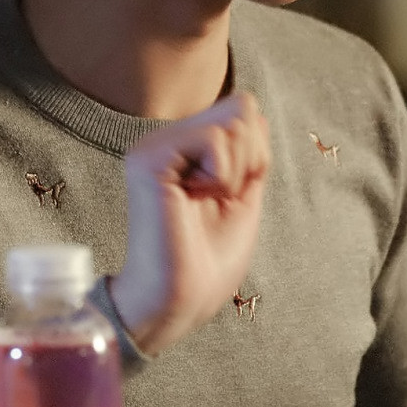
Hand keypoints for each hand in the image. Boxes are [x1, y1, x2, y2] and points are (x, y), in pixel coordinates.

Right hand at [109, 92, 270, 354]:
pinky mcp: (150, 159)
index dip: (256, 150)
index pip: (241, 110)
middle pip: (241, 106)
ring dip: (237, 171)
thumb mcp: (243, 194)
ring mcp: (153, 147)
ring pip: (232, 120)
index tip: (235, 192)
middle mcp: (165, 141)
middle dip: (252, 156)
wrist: (179, 300)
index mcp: (184, 149)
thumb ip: (248, 152)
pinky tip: (196, 198)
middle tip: (223, 196)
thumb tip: (252, 110)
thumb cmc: (207, 260)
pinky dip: (223, 174)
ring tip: (207, 200)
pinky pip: (214, 139)